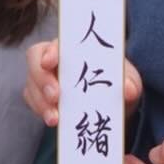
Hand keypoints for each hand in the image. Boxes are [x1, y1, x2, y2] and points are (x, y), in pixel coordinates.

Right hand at [25, 38, 142, 128]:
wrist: (114, 105)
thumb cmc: (119, 84)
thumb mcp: (130, 82)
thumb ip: (130, 83)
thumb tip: (128, 89)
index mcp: (76, 47)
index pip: (57, 42)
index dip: (50, 50)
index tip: (49, 62)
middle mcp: (56, 58)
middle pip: (35, 60)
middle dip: (42, 78)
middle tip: (55, 96)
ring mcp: (45, 77)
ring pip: (32, 83)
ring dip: (41, 101)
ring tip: (55, 118)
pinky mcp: (40, 96)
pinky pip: (33, 101)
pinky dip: (41, 111)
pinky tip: (53, 121)